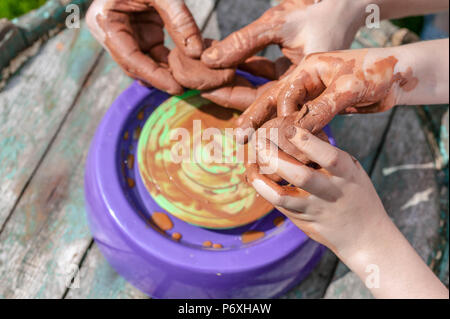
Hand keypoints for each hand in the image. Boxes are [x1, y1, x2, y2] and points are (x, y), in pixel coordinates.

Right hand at [86, 0, 202, 94]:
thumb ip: (179, 20)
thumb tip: (197, 53)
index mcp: (106, 22)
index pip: (130, 58)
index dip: (154, 76)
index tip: (177, 87)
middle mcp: (112, 33)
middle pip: (137, 65)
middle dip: (161, 78)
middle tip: (188, 88)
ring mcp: (126, 35)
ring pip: (147, 62)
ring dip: (167, 72)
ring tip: (191, 81)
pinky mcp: (141, 33)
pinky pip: (155, 54)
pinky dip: (170, 61)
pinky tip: (188, 69)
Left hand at [198, 0, 364, 109]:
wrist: (345, 6)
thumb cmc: (317, 11)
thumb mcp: (278, 24)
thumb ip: (244, 42)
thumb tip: (209, 58)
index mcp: (303, 85)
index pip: (260, 102)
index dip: (231, 100)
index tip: (203, 91)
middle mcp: (300, 90)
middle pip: (255, 100)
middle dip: (226, 92)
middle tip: (197, 85)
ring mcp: (295, 83)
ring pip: (257, 88)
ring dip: (232, 80)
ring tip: (204, 74)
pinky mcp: (290, 73)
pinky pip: (262, 76)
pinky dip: (243, 68)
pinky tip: (222, 62)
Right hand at [235, 46, 421, 141]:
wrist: (397, 77)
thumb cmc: (376, 72)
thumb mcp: (348, 89)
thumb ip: (322, 108)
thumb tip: (297, 133)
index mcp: (309, 69)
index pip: (286, 94)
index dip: (282, 116)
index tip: (279, 137)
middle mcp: (306, 82)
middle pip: (274, 101)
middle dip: (256, 119)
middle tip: (239, 137)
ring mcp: (312, 95)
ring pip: (286, 114)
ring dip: (271, 130)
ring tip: (253, 147)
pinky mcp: (321, 108)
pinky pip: (302, 124)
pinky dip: (294, 137)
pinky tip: (284, 151)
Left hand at [247, 126, 387, 257]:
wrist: (364, 237)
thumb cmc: (356, 194)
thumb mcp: (353, 171)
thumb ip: (331, 156)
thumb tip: (300, 132)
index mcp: (347, 175)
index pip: (328, 156)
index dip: (307, 142)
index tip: (289, 128)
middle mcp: (331, 193)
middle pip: (300, 176)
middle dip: (276, 158)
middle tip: (260, 142)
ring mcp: (315, 209)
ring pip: (283, 196)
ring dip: (262, 180)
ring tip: (250, 164)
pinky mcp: (303, 221)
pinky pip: (279, 206)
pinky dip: (265, 190)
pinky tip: (255, 178)